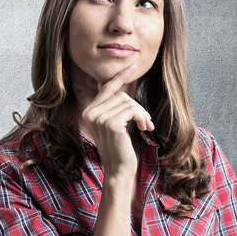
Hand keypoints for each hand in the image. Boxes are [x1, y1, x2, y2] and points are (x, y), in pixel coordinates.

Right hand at [76, 64, 153, 179]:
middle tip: (146, 121)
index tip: (133, 66)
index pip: (106, 88)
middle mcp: (91, 112)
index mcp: (89, 111)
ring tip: (146, 126)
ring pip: (128, 102)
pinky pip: (132, 110)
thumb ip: (112, 106)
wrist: (119, 169)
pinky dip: (142, 117)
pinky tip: (144, 128)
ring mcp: (99, 118)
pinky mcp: (111, 123)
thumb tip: (109, 86)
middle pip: (121, 95)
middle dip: (138, 107)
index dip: (120, 76)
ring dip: (142, 114)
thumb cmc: (119, 148)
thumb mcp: (114, 124)